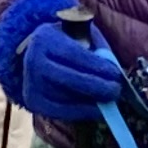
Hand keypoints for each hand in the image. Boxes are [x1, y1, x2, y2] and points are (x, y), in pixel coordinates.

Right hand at [0, 0, 124, 121]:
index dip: (96, 66)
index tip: (116, 74)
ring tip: (109, 100)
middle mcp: (33, 61)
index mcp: (44, 39)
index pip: (73, 54)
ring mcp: (31, 84)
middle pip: (68, 78)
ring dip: (91, 102)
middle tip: (116, 91)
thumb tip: (113, 68)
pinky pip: (60, 111)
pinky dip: (81, 112)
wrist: (37, 56)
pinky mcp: (33, 102)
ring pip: (65, 97)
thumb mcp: (80, 35)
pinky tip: (97, 110)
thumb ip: (96, 48)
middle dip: (96, 86)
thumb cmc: (65, 43)